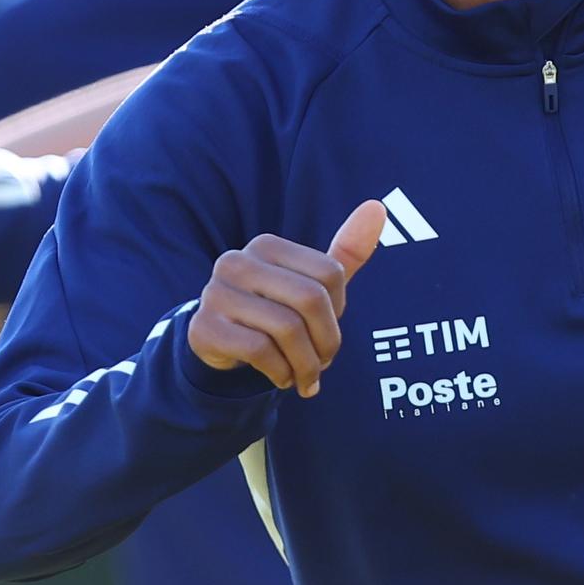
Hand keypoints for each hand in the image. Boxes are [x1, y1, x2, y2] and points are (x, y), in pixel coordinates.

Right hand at [188, 201, 386, 396]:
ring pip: (286, 328)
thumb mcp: (312, 284)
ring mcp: (216, 293)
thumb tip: (377, 207)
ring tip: (305, 376)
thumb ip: (346, 252)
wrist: (219, 344)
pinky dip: (280, 371)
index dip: (339, 310)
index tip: (328, 329)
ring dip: (306, 364)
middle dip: (327, 341)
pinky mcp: (205, 327)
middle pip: (311, 300)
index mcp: (267, 246)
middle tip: (325, 363)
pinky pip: (259, 350)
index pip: (329, 273)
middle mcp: (238, 261)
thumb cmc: (274, 311)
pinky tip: (281, 377)